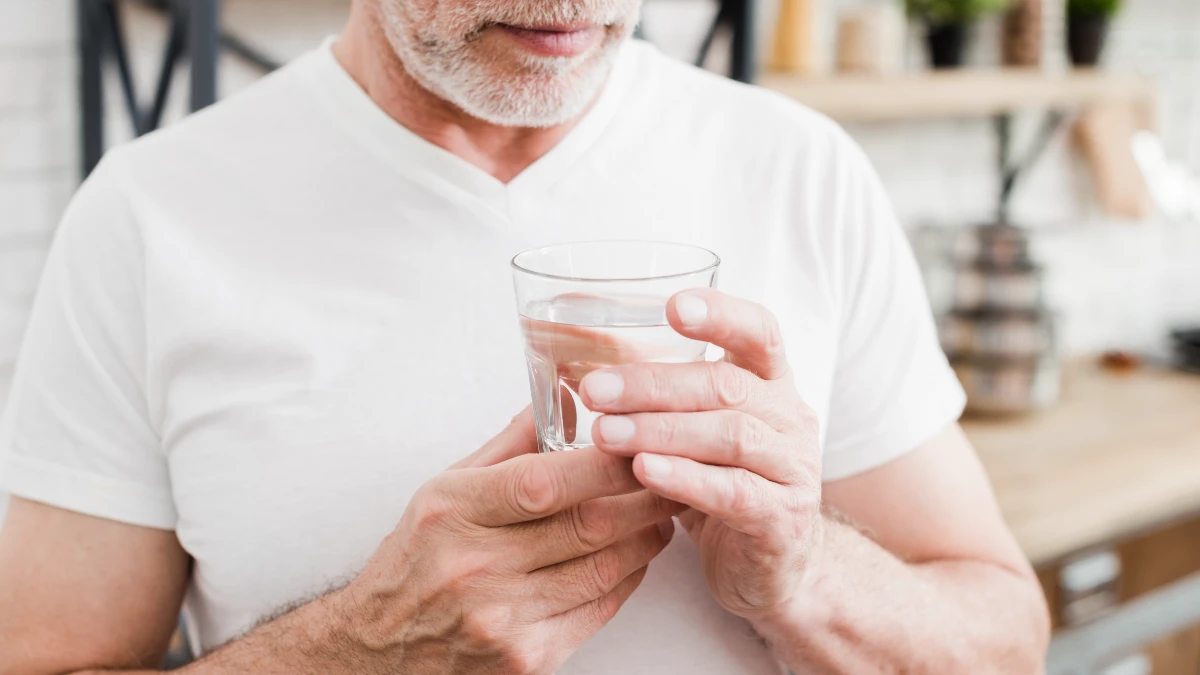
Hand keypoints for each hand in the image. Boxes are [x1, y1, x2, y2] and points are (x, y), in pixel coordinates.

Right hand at [336, 410, 681, 674]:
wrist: (377, 650)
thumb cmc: (415, 562)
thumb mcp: (444, 489)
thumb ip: (509, 444)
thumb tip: (563, 396)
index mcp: (454, 512)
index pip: (543, 481)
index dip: (605, 464)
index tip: (640, 443)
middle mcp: (476, 567)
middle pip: (585, 526)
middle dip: (642, 497)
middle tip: (671, 474)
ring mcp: (502, 619)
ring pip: (603, 569)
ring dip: (645, 538)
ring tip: (661, 512)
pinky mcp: (527, 658)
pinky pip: (597, 610)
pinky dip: (627, 578)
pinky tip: (635, 556)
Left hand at [581, 290, 822, 620]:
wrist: (770, 565)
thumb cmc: (718, 481)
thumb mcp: (692, 428)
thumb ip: (655, 392)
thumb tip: (574, 347)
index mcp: (771, 383)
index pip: (759, 332)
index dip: (721, 315)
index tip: (672, 306)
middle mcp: (790, 418)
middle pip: (727, 385)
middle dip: (655, 385)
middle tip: (596, 389)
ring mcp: (793, 469)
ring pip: (731, 437)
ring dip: (662, 431)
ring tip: (606, 434)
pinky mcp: (782, 519)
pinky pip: (735, 492)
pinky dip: (687, 479)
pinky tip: (645, 472)